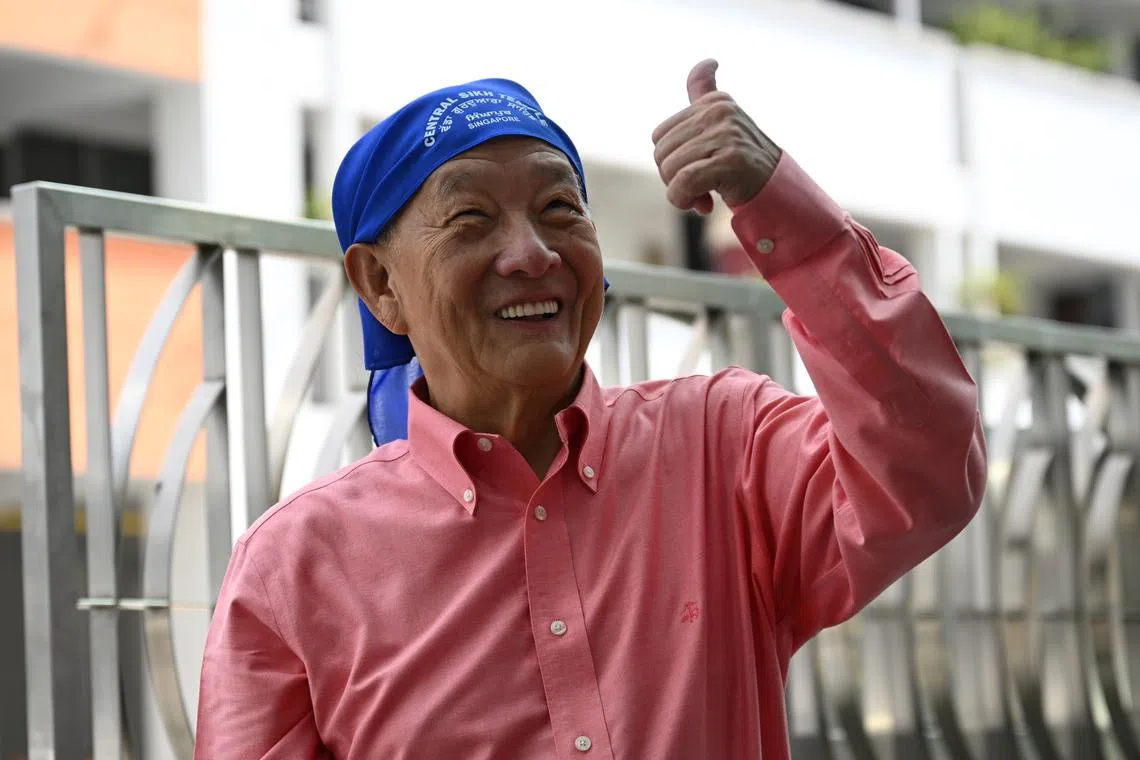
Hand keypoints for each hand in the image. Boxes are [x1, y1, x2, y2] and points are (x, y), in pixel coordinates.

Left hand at [651, 59, 782, 213]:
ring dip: (681, 193)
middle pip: (661, 153)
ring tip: (705, 196)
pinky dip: (684, 200)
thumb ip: (706, 94)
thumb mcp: (723, 124)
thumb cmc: (742, 163)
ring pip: (670, 169)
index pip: (659, 136)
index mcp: (714, 102)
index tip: (695, 170)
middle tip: (699, 188)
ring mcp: (727, 134)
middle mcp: (720, 112)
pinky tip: (704, 205)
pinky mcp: (731, 160)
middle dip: (673, 179)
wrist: (776, 192)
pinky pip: (684, 183)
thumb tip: (707, 62)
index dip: (670, 161)